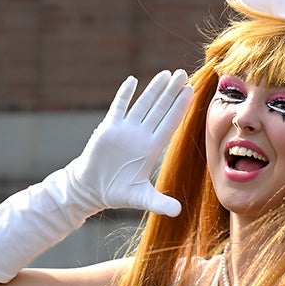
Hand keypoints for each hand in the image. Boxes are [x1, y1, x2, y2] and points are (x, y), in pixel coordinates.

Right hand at [0, 70, 193, 282]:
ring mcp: (125, 130)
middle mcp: (141, 135)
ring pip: (143, 104)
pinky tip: (133, 80)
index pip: (170, 123)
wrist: (93, 189)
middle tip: (184, 74)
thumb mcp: (141, 198)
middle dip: (172, 92)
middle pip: (160, 109)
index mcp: (152, 148)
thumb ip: (159, 203)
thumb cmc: (118, 193)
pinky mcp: (108, 128)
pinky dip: (125, 94)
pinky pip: (118, 107)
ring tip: (166, 73)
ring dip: (154, 89)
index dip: (180, 108)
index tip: (191, 92)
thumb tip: (178, 212)